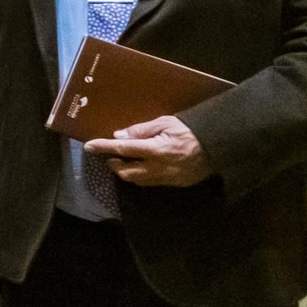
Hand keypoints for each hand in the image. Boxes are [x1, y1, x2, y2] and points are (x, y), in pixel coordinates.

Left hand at [85, 115, 211, 186]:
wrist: (217, 147)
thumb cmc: (190, 130)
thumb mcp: (166, 122)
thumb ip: (141, 130)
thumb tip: (119, 136)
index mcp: (156, 149)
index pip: (123, 149)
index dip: (104, 148)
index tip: (88, 146)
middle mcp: (159, 168)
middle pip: (126, 172)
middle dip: (113, 164)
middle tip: (109, 155)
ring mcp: (166, 179)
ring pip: (137, 180)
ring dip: (125, 171)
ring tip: (122, 160)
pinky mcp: (173, 184)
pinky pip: (150, 182)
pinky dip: (139, 175)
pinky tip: (139, 166)